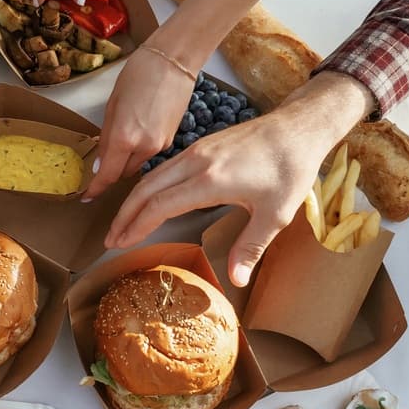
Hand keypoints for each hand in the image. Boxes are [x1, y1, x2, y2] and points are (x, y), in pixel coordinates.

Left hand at [81, 35, 200, 203]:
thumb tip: (100, 163)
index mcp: (125, 137)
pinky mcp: (171, 139)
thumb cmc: (138, 74)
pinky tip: (138, 130)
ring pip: (137, 164)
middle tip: (100, 160)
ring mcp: (161, 144)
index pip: (107, 175)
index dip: (95, 189)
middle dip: (110, 170)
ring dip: (125, 160)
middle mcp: (145, 147)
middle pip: (122, 173)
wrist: (173, 60)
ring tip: (121, 139)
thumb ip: (106, 137)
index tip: (86, 196)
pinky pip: (149, 153)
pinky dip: (139, 150)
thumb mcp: (112, 105)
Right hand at [105, 71, 371, 283]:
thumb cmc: (290, 169)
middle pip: (146, 188)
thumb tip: (236, 280)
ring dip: (134, 200)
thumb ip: (250, 247)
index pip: (159, 205)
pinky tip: (149, 200)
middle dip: (125, 215)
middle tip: (110, 239)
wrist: (298, 128)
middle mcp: (196, 162)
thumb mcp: (276, 214)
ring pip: (153, 176)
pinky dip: (149, 187)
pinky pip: (165, 168)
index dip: (137, 226)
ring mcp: (197, 150)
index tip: (120, 243)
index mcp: (210, 180)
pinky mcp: (202, 146)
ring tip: (122, 223)